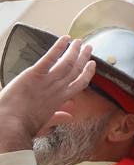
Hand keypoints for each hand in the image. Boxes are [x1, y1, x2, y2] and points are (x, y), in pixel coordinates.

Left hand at [0, 36, 93, 151]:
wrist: (10, 124)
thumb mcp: (44, 123)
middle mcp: (58, 88)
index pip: (80, 83)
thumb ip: (58, 117)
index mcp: (61, 99)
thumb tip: (70, 116)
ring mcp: (47, 80)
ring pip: (66, 62)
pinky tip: (65, 38)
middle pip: (75, 70)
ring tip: (79, 42)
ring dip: (74, 50)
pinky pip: (50, 58)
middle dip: (83, 57)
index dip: (87, 72)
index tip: (92, 64)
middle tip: (89, 47)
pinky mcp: (35, 74)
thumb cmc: (24, 126)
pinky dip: (58, 47)